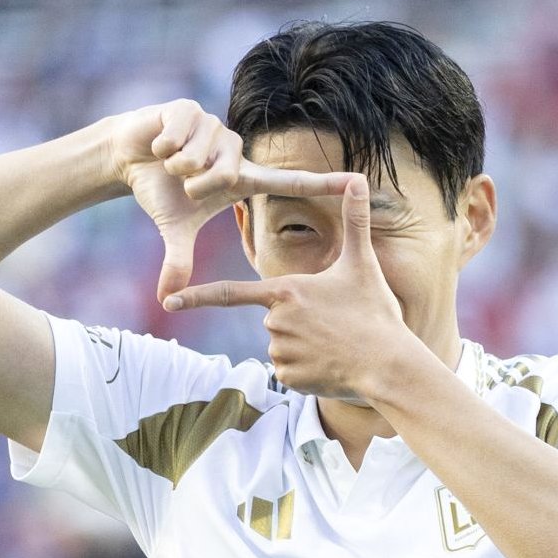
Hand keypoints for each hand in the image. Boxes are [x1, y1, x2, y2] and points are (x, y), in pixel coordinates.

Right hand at [108, 99, 352, 300]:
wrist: (130, 157)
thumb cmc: (161, 191)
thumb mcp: (175, 227)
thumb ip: (178, 261)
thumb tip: (166, 299)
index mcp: (243, 177)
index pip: (292, 182)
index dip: (325, 183)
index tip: (358, 181)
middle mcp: (237, 150)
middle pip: (224, 174)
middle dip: (194, 184)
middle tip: (182, 181)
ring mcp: (216, 126)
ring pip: (199, 157)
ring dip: (176, 165)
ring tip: (171, 160)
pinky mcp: (191, 108)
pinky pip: (178, 138)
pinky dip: (163, 147)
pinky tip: (160, 143)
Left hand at [163, 175, 409, 399]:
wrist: (389, 365)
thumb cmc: (374, 312)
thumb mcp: (363, 264)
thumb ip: (355, 221)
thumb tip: (358, 178)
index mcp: (285, 292)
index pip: (231, 293)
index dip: (197, 297)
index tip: (168, 302)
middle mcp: (275, 322)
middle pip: (274, 320)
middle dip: (299, 322)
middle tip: (335, 324)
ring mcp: (280, 352)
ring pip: (283, 346)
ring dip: (305, 346)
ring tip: (337, 345)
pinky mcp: (290, 378)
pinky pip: (290, 370)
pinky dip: (308, 369)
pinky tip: (331, 365)